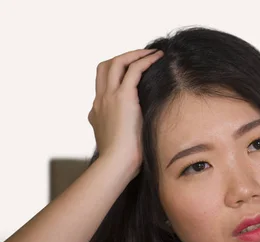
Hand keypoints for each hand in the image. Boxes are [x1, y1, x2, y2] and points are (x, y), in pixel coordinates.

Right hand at [87, 48, 163, 174]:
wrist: (116, 165)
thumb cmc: (122, 162)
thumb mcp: (121, 145)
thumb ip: (126, 136)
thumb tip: (140, 136)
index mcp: (97, 112)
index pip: (103, 86)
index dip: (117, 76)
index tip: (134, 75)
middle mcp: (100, 101)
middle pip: (104, 68)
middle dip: (122, 59)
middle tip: (142, 58)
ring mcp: (108, 97)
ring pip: (116, 63)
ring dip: (134, 55)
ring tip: (152, 53)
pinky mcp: (122, 97)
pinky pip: (133, 70)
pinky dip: (144, 60)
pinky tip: (157, 58)